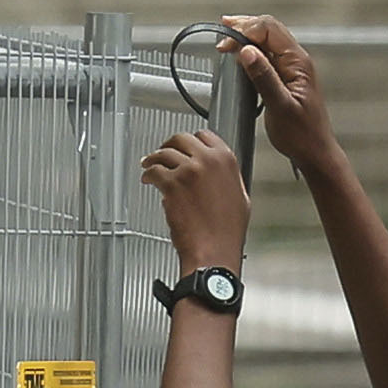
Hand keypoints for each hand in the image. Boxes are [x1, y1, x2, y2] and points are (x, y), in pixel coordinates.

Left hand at [146, 126, 254, 271]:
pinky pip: (154, 171)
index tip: (184, 146)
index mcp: (226, 161)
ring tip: (149, 165)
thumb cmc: (226, 233)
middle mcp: (208, 161)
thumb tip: (217, 173)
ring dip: (154, 158)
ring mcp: (188, 171)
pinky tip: (148, 179)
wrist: (213, 251)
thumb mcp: (239, 197)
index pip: (205, 136)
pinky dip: (148, 174)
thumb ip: (226, 177)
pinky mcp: (171, 184)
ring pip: (164, 153)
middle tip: (163, 152)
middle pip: (181, 140)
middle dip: (169, 145)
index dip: (191, 141)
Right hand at [223, 16, 337, 164]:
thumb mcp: (280, 107)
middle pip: (269, 29)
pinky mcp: (285, 78)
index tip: (227, 42)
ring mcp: (291, 69)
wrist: (314, 153)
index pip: (270, 30)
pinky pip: (267, 56)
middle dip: (245, 27)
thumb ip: (264, 78)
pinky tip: (240, 57)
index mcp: (298, 62)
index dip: (246, 30)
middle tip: (223, 30)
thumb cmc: (303, 135)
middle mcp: (297, 61)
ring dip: (247, 37)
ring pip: (267, 41)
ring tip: (227, 40)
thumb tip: (248, 52)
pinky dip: (251, 52)